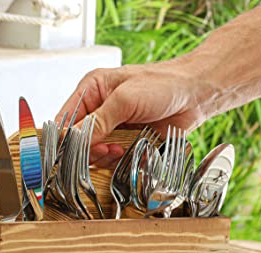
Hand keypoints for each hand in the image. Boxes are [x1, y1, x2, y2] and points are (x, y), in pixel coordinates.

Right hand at [56, 62, 211, 167]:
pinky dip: (119, 160)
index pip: (65, 119)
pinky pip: (114, 158)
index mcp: (92, 91)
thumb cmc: (163, 84)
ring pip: (96, 153)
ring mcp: (114, 127)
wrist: (195, 95)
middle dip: (89, 149)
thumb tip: (72, 139)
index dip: (64, 138)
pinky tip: (129, 152)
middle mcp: (100, 109)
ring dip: (106, 156)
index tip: (71, 151)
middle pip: (78, 140)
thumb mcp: (125, 99)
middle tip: (105, 150)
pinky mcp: (128, 141)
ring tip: (120, 149)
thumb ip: (98, 121)